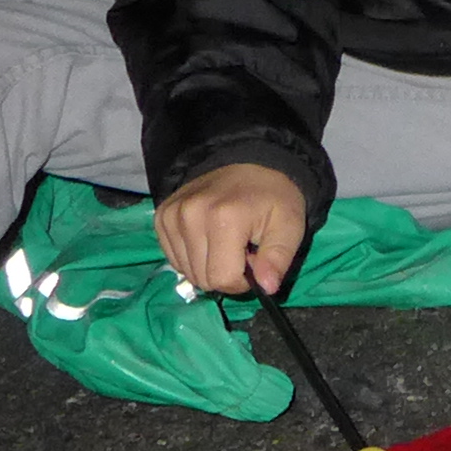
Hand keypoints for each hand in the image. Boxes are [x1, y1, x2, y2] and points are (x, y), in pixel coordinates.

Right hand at [157, 162, 310, 294]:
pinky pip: (174, 259)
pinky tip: (208, 239)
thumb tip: (267, 288)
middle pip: (202, 279)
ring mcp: (171, 216)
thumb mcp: (289, 225)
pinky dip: (193, 257)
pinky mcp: (161, 217)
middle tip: (241, 250)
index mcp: (224, 218)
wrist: (249, 162)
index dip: (242, 280)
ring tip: (226, 242)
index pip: (222, 278)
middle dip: (226, 273)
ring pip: (187, 272)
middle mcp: (190, 216)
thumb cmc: (272, 197)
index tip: (254, 262)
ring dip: (208, 266)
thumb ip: (278, 258)